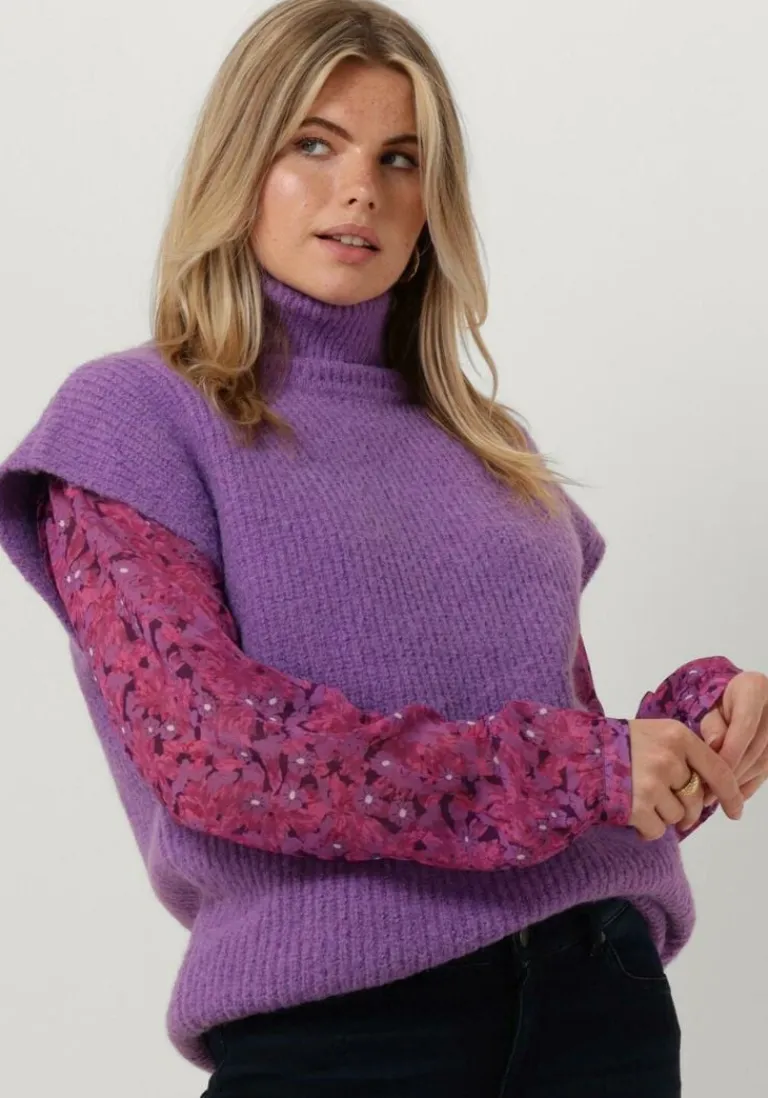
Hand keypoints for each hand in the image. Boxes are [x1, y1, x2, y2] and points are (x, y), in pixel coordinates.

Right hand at [627, 718, 743, 839]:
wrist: (575, 754)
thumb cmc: (616, 744)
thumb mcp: (654, 734)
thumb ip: (683, 754)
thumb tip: (709, 793)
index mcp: (677, 736)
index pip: (718, 770)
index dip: (731, 795)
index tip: (735, 812)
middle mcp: (668, 758)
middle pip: (695, 799)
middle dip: (685, 808)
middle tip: (664, 802)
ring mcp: (652, 783)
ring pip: (677, 817)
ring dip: (662, 816)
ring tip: (640, 800)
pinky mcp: (637, 807)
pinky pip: (658, 831)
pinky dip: (647, 829)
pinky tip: (631, 814)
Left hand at [699, 671, 767, 805]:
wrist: (736, 699)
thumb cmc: (718, 701)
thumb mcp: (709, 705)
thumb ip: (712, 724)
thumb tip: (716, 744)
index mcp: (754, 688)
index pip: (745, 726)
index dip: (730, 752)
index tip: (712, 772)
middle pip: (756, 748)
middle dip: (732, 772)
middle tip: (708, 791)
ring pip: (764, 762)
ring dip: (740, 783)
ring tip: (716, 796)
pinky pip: (767, 770)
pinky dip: (750, 785)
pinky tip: (734, 796)